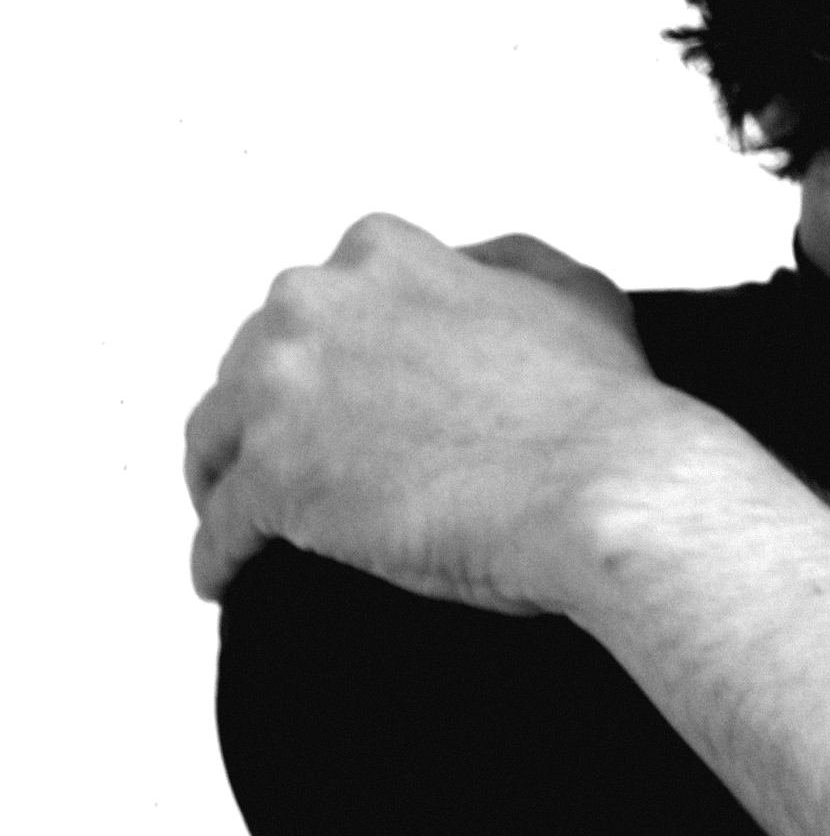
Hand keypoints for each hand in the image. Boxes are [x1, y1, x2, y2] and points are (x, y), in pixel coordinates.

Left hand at [184, 215, 677, 608]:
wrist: (606, 488)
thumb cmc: (604, 406)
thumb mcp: (571, 286)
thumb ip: (501, 263)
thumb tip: (469, 268)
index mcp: (379, 256)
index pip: (315, 307)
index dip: (320, 362)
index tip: (328, 403)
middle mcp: (314, 305)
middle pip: (250, 366)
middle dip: (264, 416)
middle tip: (284, 466)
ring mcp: (285, 391)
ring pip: (216, 439)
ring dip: (221, 480)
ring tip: (239, 525)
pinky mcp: (276, 479)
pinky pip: (222, 526)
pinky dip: (218, 554)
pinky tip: (227, 579)